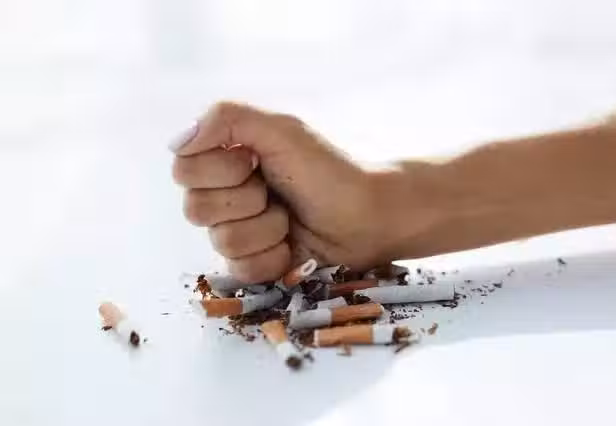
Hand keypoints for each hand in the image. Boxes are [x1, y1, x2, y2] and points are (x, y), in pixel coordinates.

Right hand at [171, 102, 395, 282]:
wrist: (368, 217)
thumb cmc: (328, 170)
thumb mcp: (282, 130)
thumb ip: (228, 119)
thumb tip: (177, 142)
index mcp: (226, 158)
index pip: (183, 169)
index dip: (219, 171)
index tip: (254, 163)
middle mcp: (226, 194)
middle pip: (196, 208)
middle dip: (246, 201)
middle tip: (278, 193)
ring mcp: (239, 231)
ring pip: (221, 241)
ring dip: (265, 229)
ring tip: (291, 219)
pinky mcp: (254, 263)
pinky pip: (239, 270)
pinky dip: (271, 258)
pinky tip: (292, 248)